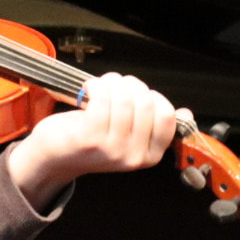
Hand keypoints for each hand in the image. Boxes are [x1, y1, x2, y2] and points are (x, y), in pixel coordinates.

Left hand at [5, 73, 182, 212]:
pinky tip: (89, 88)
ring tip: (100, 85)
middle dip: (130, 85)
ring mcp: (111, 149)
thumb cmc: (91, 140)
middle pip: (146, 103)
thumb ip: (154, 126)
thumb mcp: (129, 137)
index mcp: (149, 156)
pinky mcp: (89, 138)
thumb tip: (185, 113)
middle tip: (113, 86)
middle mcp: (133, 156)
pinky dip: (96, 85)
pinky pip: (102, 98)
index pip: (167, 116)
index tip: (135, 94)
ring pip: (124, 98)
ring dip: (111, 83)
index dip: (152, 96)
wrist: (53, 157)